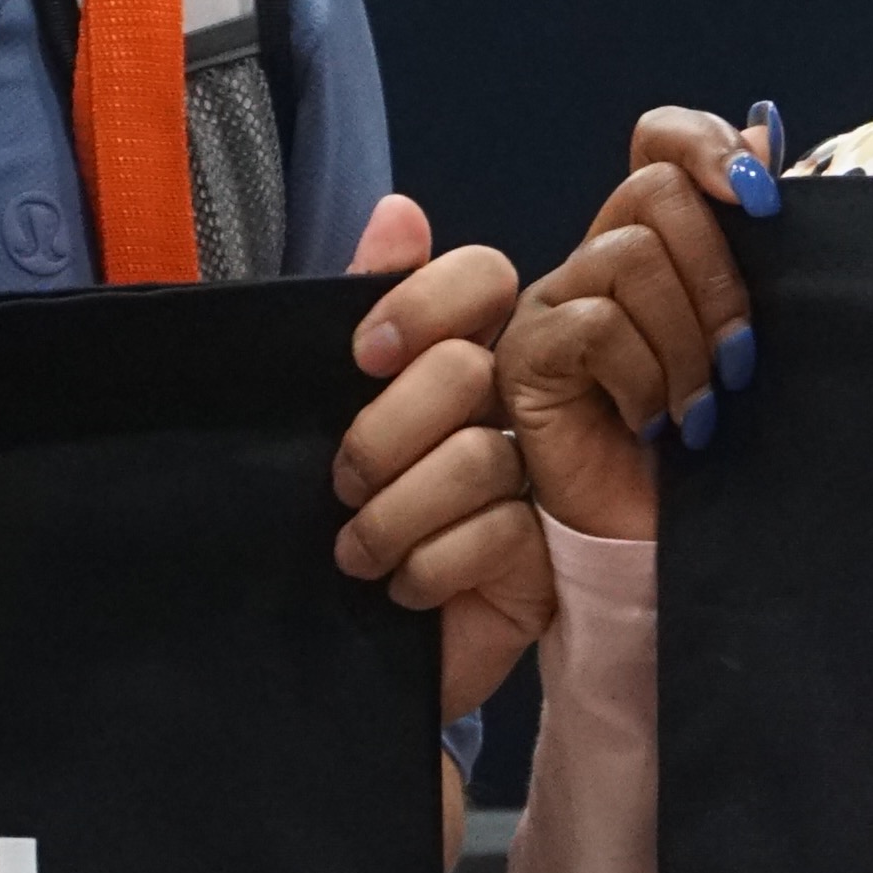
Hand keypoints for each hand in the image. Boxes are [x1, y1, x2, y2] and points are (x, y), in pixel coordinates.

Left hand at [330, 195, 543, 723]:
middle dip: (381, 435)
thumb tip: (399, 210)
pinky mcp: (548, 560)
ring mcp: (540, 484)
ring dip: (392, 516)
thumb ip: (357, 309)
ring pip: (478, 458)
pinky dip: (431, 567)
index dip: (420, 305)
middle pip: (465, 369)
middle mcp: (511, 408)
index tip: (359, 358)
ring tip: (358, 556)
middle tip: (342, 485)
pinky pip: (500, 535)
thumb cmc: (331, 526)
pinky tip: (407, 592)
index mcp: (458, 353)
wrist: (334, 662)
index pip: (479, 278)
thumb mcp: (324, 412)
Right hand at [500, 105, 782, 546]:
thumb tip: (761, 133)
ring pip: (629, 256)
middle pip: (652, 191)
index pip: (658, 143)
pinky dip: (645, 377)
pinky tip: (654, 425)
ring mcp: (551, 305)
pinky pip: (597, 324)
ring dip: (687, 341)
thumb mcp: (750, 335)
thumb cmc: (715, 449)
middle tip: (738, 360)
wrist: (662, 548)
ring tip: (698, 408)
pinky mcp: (525, 358)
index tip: (764, 201)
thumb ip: (750, 240)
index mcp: (649, 244)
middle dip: (718, 276)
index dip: (705, 147)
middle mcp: (593, 261)